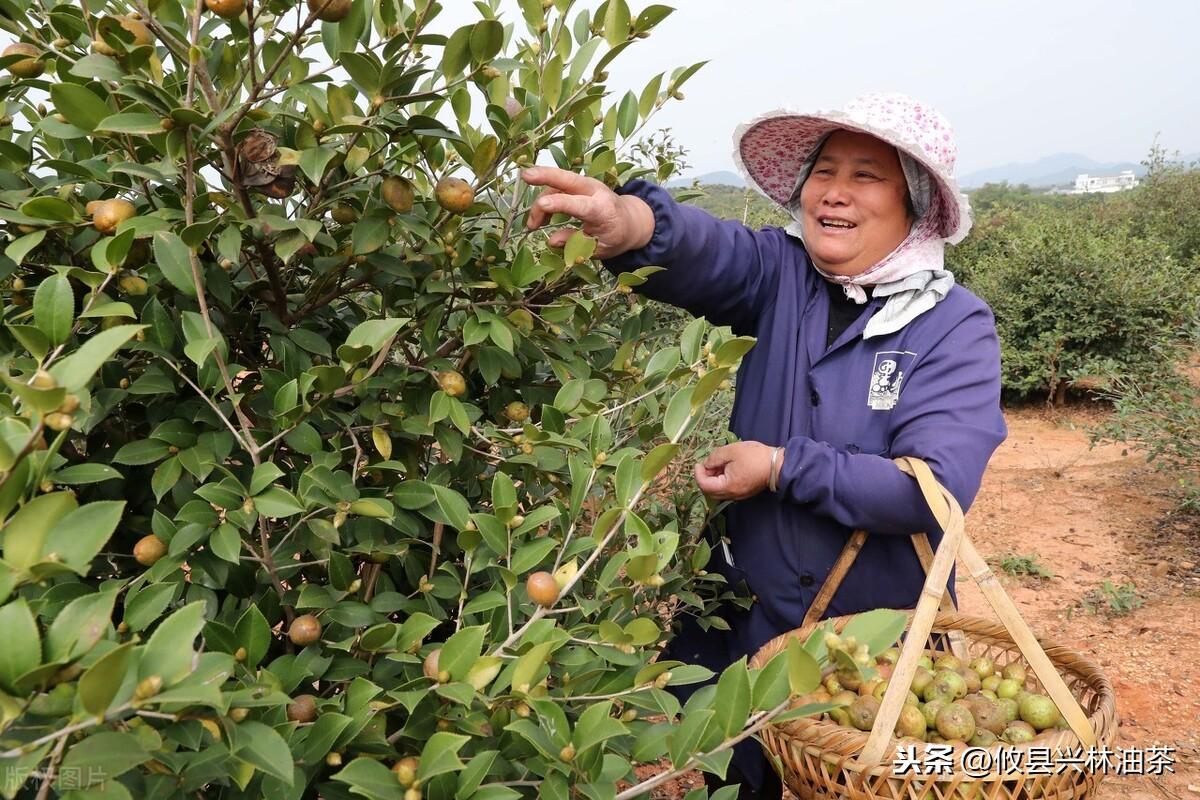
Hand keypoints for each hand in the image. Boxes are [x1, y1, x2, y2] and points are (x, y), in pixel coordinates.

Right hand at [522, 166, 654, 258]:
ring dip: (541, 202)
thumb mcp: (600, 248)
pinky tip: (539, 218)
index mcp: (602, 210)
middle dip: (545, 175)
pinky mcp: (579, 184)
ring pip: (557, 185)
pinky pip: (558, 187)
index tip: (542, 205)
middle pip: (567, 179)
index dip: (559, 204)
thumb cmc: (615, 236)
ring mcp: (586, 184)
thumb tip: (552, 241)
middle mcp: (594, 191)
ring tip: (533, 225)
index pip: (578, 204)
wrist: (630, 220)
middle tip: (525, 176)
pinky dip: (545, 199)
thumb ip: (576, 243)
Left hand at [694, 441, 779, 500]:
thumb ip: (715, 458)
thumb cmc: (755, 457)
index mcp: (728, 486)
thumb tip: (706, 464)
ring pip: (718, 491)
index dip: (698, 474)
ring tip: (718, 464)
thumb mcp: (731, 451)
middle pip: (710, 491)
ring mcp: (738, 495)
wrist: (777, 465)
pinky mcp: (743, 492)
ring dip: (713, 478)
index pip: (704, 486)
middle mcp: (732, 495)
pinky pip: (727, 489)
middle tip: (708, 463)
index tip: (699, 463)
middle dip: (705, 477)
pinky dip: (722, 480)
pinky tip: (726, 468)